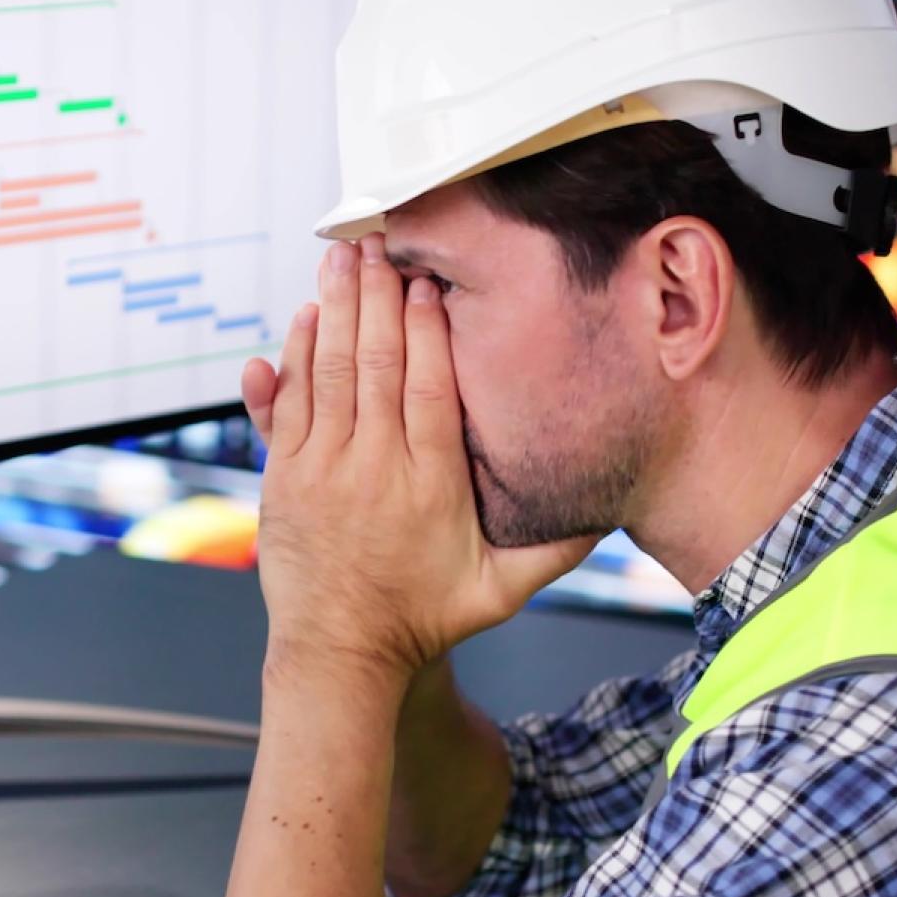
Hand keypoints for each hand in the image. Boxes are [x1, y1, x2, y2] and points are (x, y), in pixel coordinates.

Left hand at [242, 235, 595, 688]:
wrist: (340, 655)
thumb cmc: (420, 619)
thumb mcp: (500, 591)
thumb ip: (555, 548)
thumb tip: (610, 507)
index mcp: (429, 485)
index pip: (430, 390)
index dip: (429, 332)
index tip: (431, 283)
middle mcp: (373, 469)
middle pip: (376, 364)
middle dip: (379, 297)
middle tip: (380, 242)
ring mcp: (322, 470)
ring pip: (329, 373)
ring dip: (336, 310)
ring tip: (343, 259)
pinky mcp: (285, 478)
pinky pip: (290, 406)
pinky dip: (294, 359)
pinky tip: (305, 319)